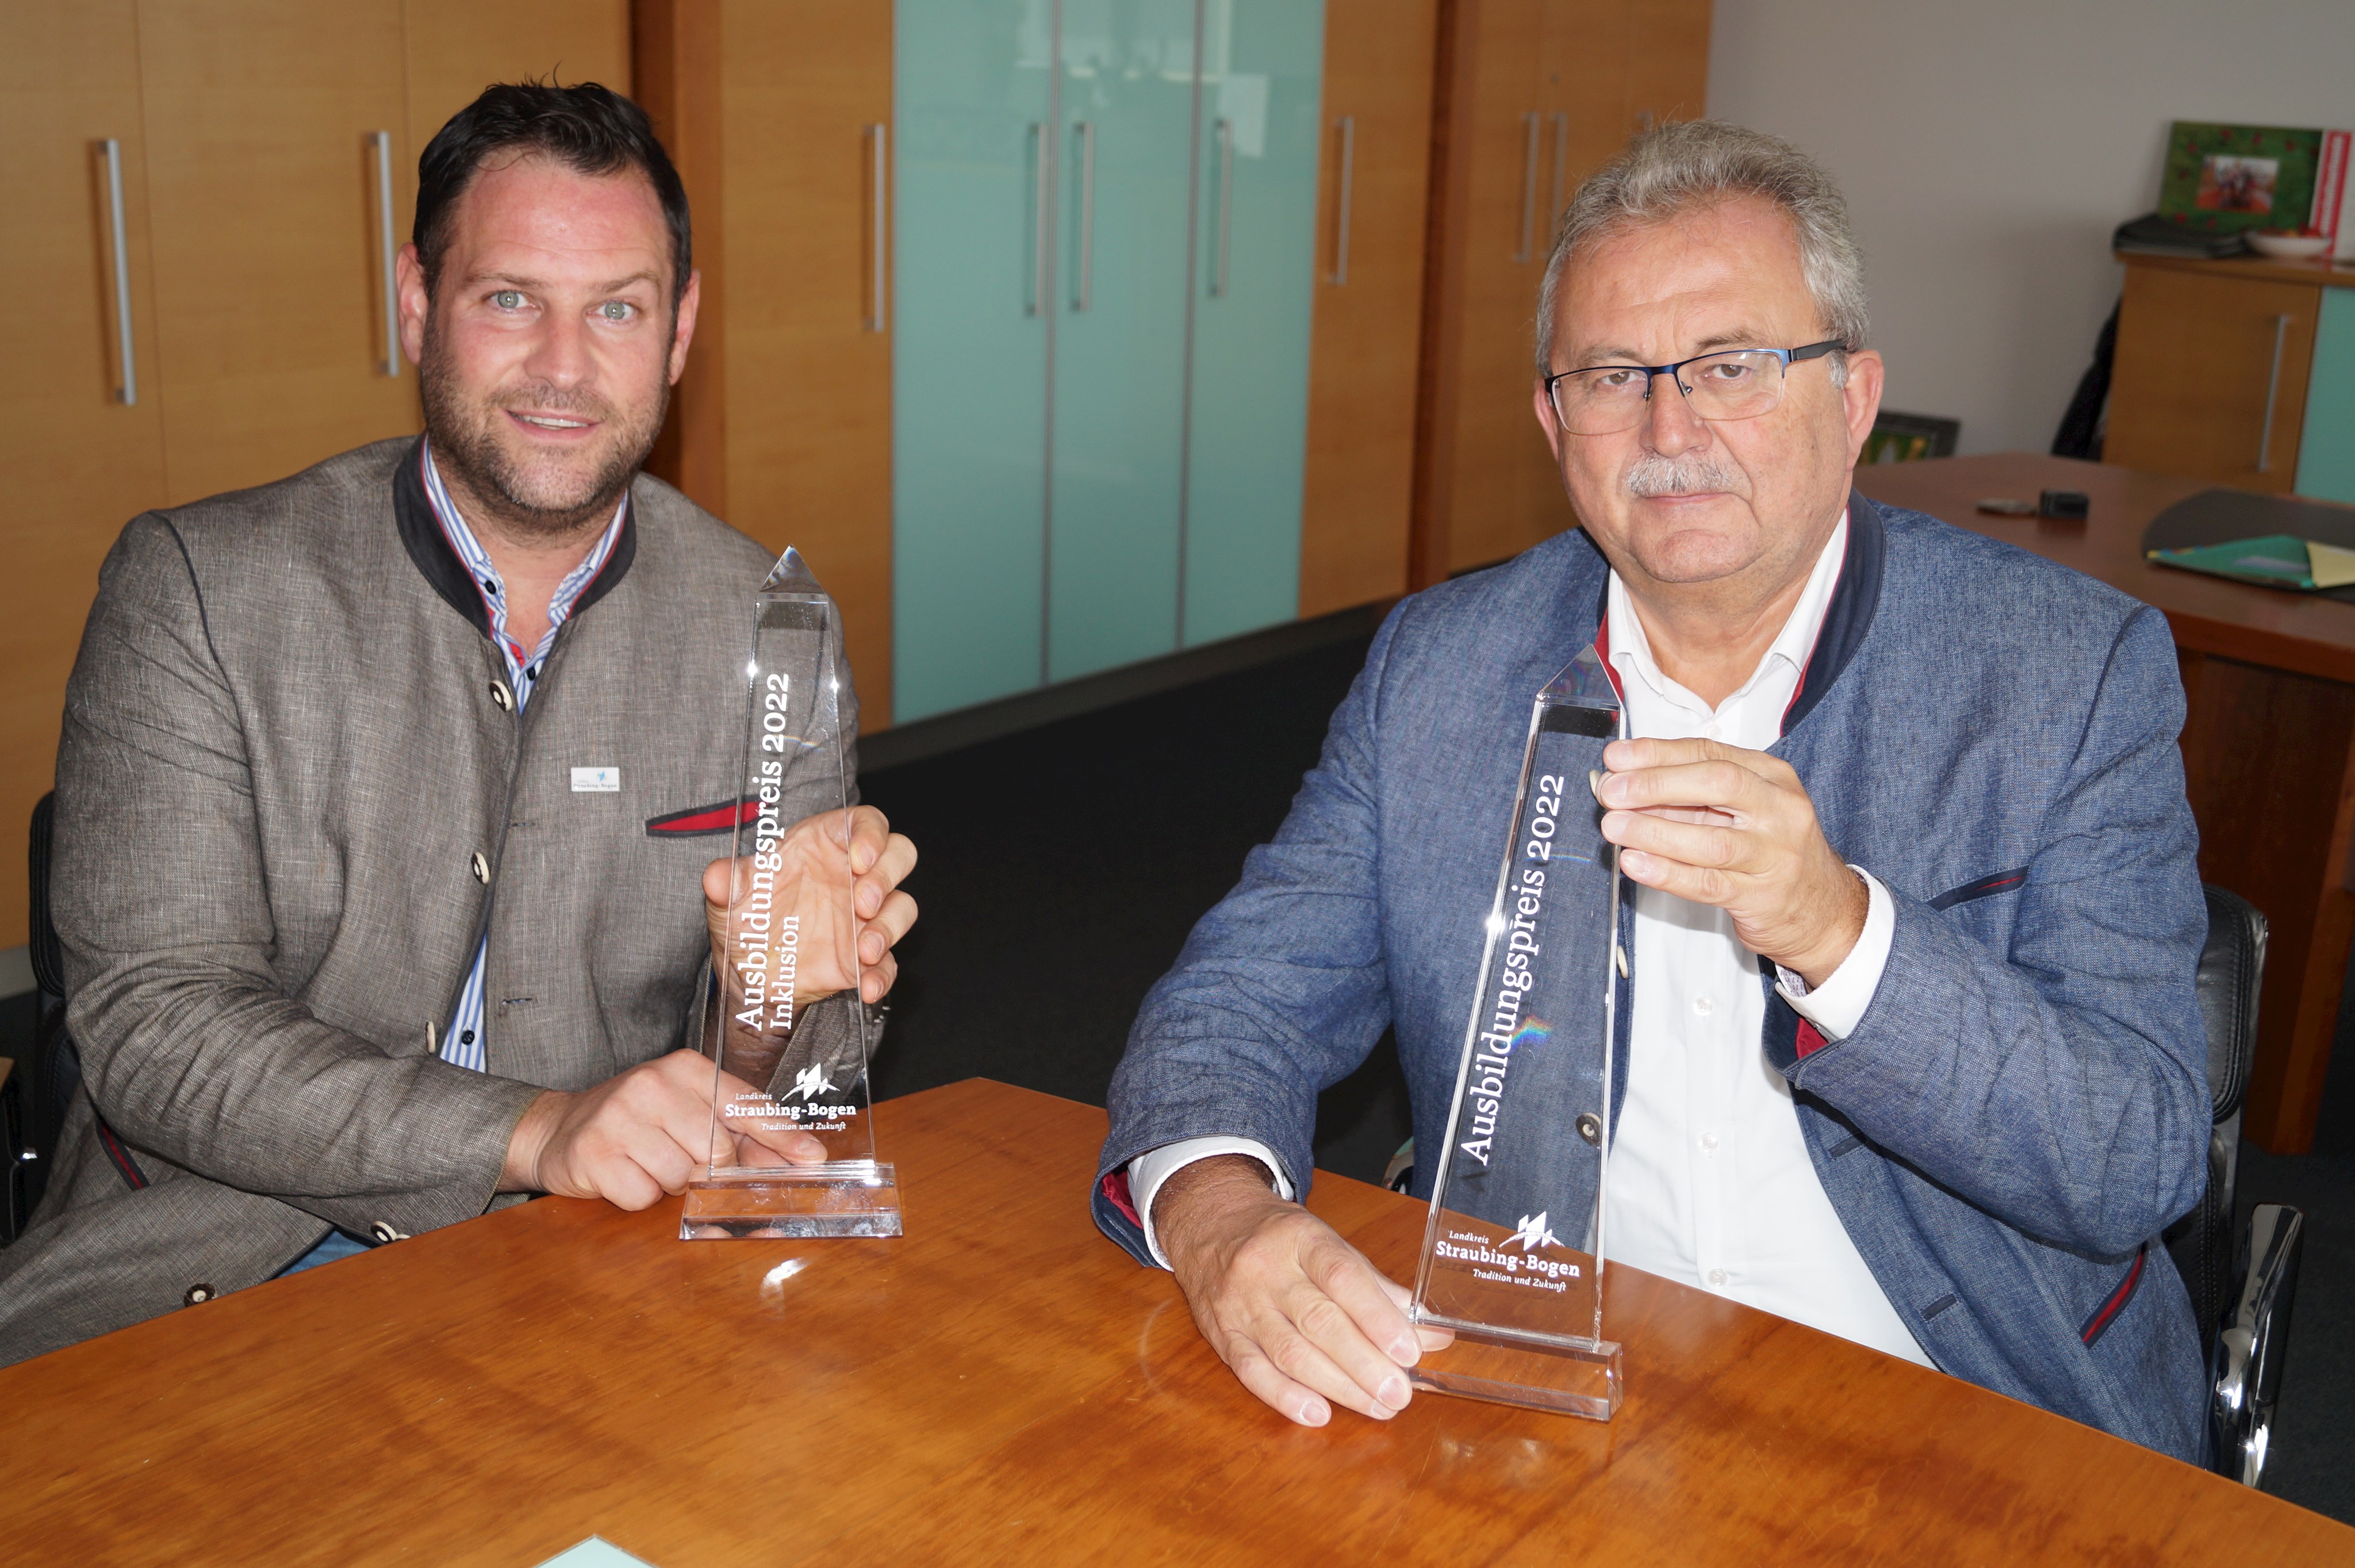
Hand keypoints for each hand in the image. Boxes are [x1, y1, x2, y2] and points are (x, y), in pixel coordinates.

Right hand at [500, 1049, 825, 1204]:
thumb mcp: (689, 1111)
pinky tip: (624, 1173)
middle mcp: (653, 1085)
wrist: (559, 1128)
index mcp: (686, 1068)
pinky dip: (639, 1195)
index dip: (781, 1136)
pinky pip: (643, 1195)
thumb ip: (742, 1134)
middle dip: (708, 1169)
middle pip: (716, 1150)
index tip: (812, 1159)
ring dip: (670, 1184)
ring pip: (681, 1177)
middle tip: (683, 1161)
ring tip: (648, 1162)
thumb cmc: (638, 1121)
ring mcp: (620, 1117)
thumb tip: (800, 1160)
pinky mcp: (594, 1151)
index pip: (746, 1105)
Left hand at [704, 804, 918, 1008]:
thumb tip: (716, 875)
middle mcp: (851, 877)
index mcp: (825, 846)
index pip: (865, 822)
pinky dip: (884, 974)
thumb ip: (726, 882)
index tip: (860, 857)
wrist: (747, 974)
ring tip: (864, 949)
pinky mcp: (865, 956)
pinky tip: (867, 985)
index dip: (872, 835)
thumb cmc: (746, 920)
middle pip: (898, 856)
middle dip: (887, 877)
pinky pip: (890, 962)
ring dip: (889, 927)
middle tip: (862, 902)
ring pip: (902, 907)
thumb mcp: (729, 897)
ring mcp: (863, 917)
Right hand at [1155, 1155, 1451, 1425]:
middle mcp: (1268, 1271)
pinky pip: (1252, 1371)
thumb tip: (1432, 1333)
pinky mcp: (1222, 1335)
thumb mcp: (1328, 1245)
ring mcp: (1241, 1305)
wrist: (1210, 1224)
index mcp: (1302, 1239)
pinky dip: (1285, 1397)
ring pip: (1290, 1352)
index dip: (1377, 1316)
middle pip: (1319, 1321)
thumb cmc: (1281, 1239)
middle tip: (1400, 1393)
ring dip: (1338, 1386)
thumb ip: (1379, 1290)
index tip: (1409, 1349)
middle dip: (1364, 1363)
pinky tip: (1318, 1414)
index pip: (1342, 1277)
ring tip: (1377, 1406)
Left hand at [1593, 736, 1865, 985]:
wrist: (1823, 909)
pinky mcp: (1762, 896)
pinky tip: (1635, 863)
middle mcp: (1780, 809)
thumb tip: (1625, 781)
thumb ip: (1690, 794)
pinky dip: (1667, 872)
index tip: (1617, 757)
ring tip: (1614, 827)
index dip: (1658, 753)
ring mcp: (1776, 854)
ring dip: (1655, 831)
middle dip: (1657, 784)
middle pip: (1717, 784)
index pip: (1710, 753)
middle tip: (1612, 791)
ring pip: (1711, 839)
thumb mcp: (1742, 809)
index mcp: (1772, 776)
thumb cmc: (1770, 850)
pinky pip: (1708, 882)